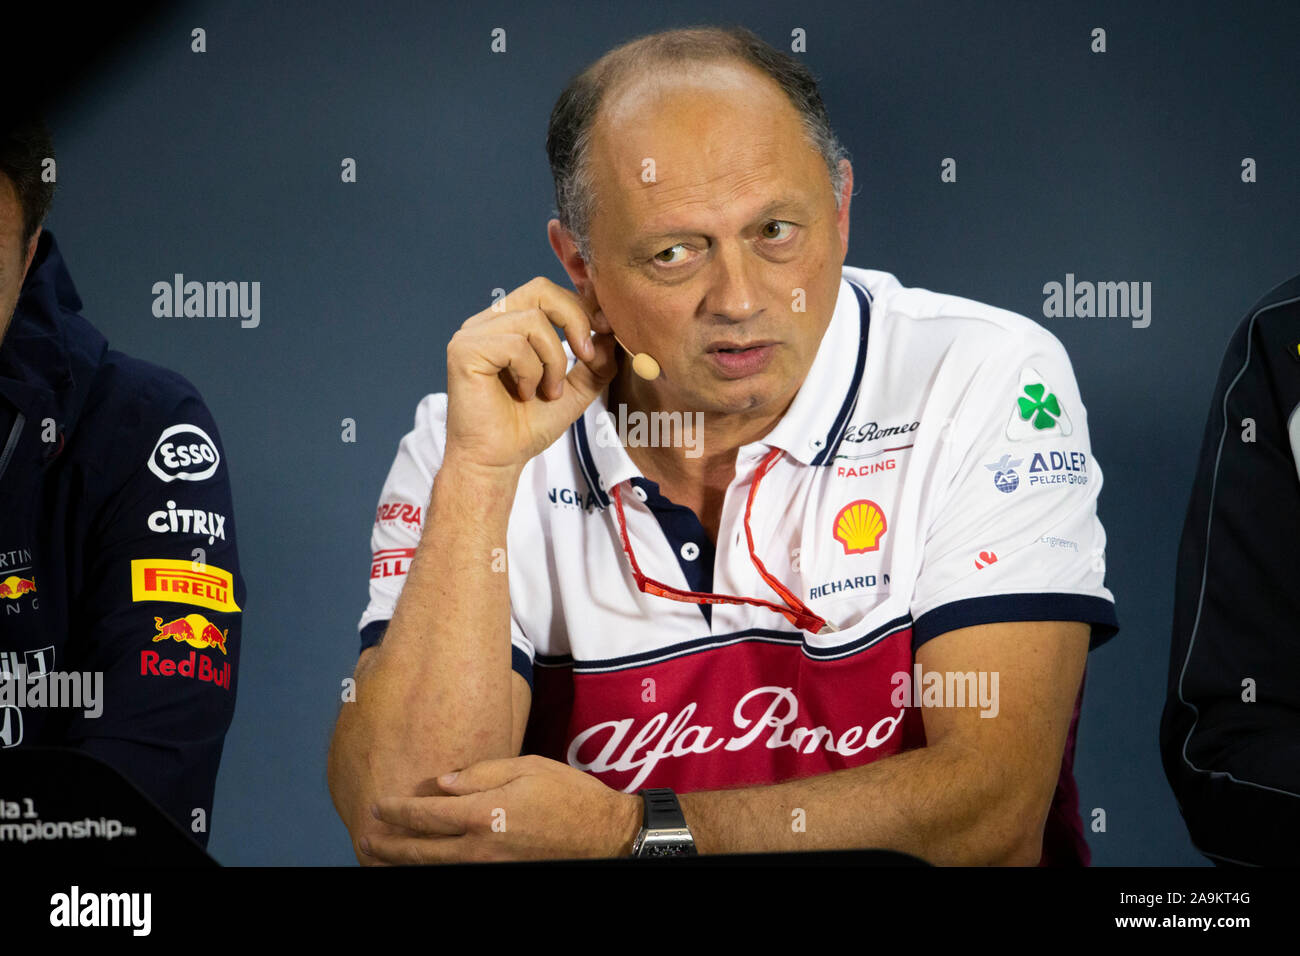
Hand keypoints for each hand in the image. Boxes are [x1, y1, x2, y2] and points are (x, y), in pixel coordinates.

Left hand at [361, 755, 641, 863]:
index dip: (399, 812)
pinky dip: (435, 870)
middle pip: (421, 852)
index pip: (427, 816)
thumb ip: (480, 773)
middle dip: (389, 846)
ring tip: (380, 856)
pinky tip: (424, 864)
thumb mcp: (526, 767)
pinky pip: (458, 874)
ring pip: (436, 869)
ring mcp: (490, 868)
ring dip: (405, 863)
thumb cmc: (569, 795)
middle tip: (364, 838)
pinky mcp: (502, 875)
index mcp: (484, 814)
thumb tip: (441, 782)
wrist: (604, 835)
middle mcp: (480, 848)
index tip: (378, 806)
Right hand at [443, 277, 617, 473]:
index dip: (582, 307)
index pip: (548, 292)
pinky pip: (515, 344)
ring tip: (548, 391)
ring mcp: (473, 334)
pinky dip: (531, 372)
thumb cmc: (527, 427)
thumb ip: (595, 363)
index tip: (605, 330)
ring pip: (533, 321)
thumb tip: (611, 333)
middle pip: (541, 290)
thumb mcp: (575, 390)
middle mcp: (487, 322)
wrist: (497, 461)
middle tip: (587, 357)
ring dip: (553, 361)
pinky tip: (524, 394)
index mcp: (508, 324)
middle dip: (575, 321)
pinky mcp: (464, 350)